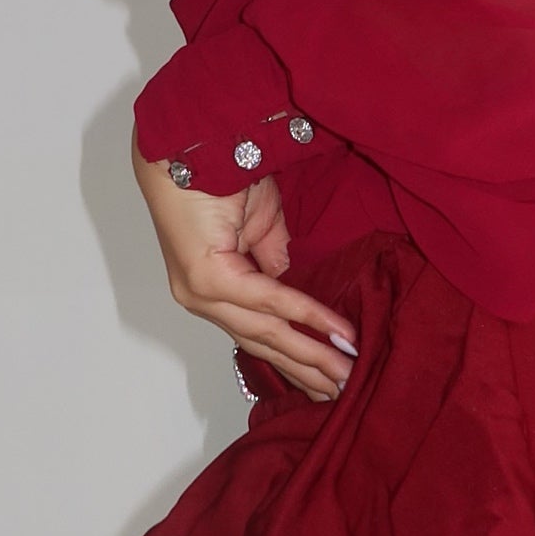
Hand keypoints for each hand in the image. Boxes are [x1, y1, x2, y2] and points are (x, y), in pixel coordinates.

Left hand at [131, 143, 359, 402]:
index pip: (258, 334)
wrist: (188, 145)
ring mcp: (201, 293)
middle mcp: (202, 300)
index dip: (296, 356)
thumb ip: (276, 263)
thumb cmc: (219, 177)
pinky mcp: (209, 278)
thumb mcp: (262, 226)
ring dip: (312, 355)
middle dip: (307, 370)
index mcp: (211, 290)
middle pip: (263, 344)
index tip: (329, 378)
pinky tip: (336, 333)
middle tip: (344, 391)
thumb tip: (296, 291)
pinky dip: (307, 316)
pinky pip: (269, 301)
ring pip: (266, 333)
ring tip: (346, 374)